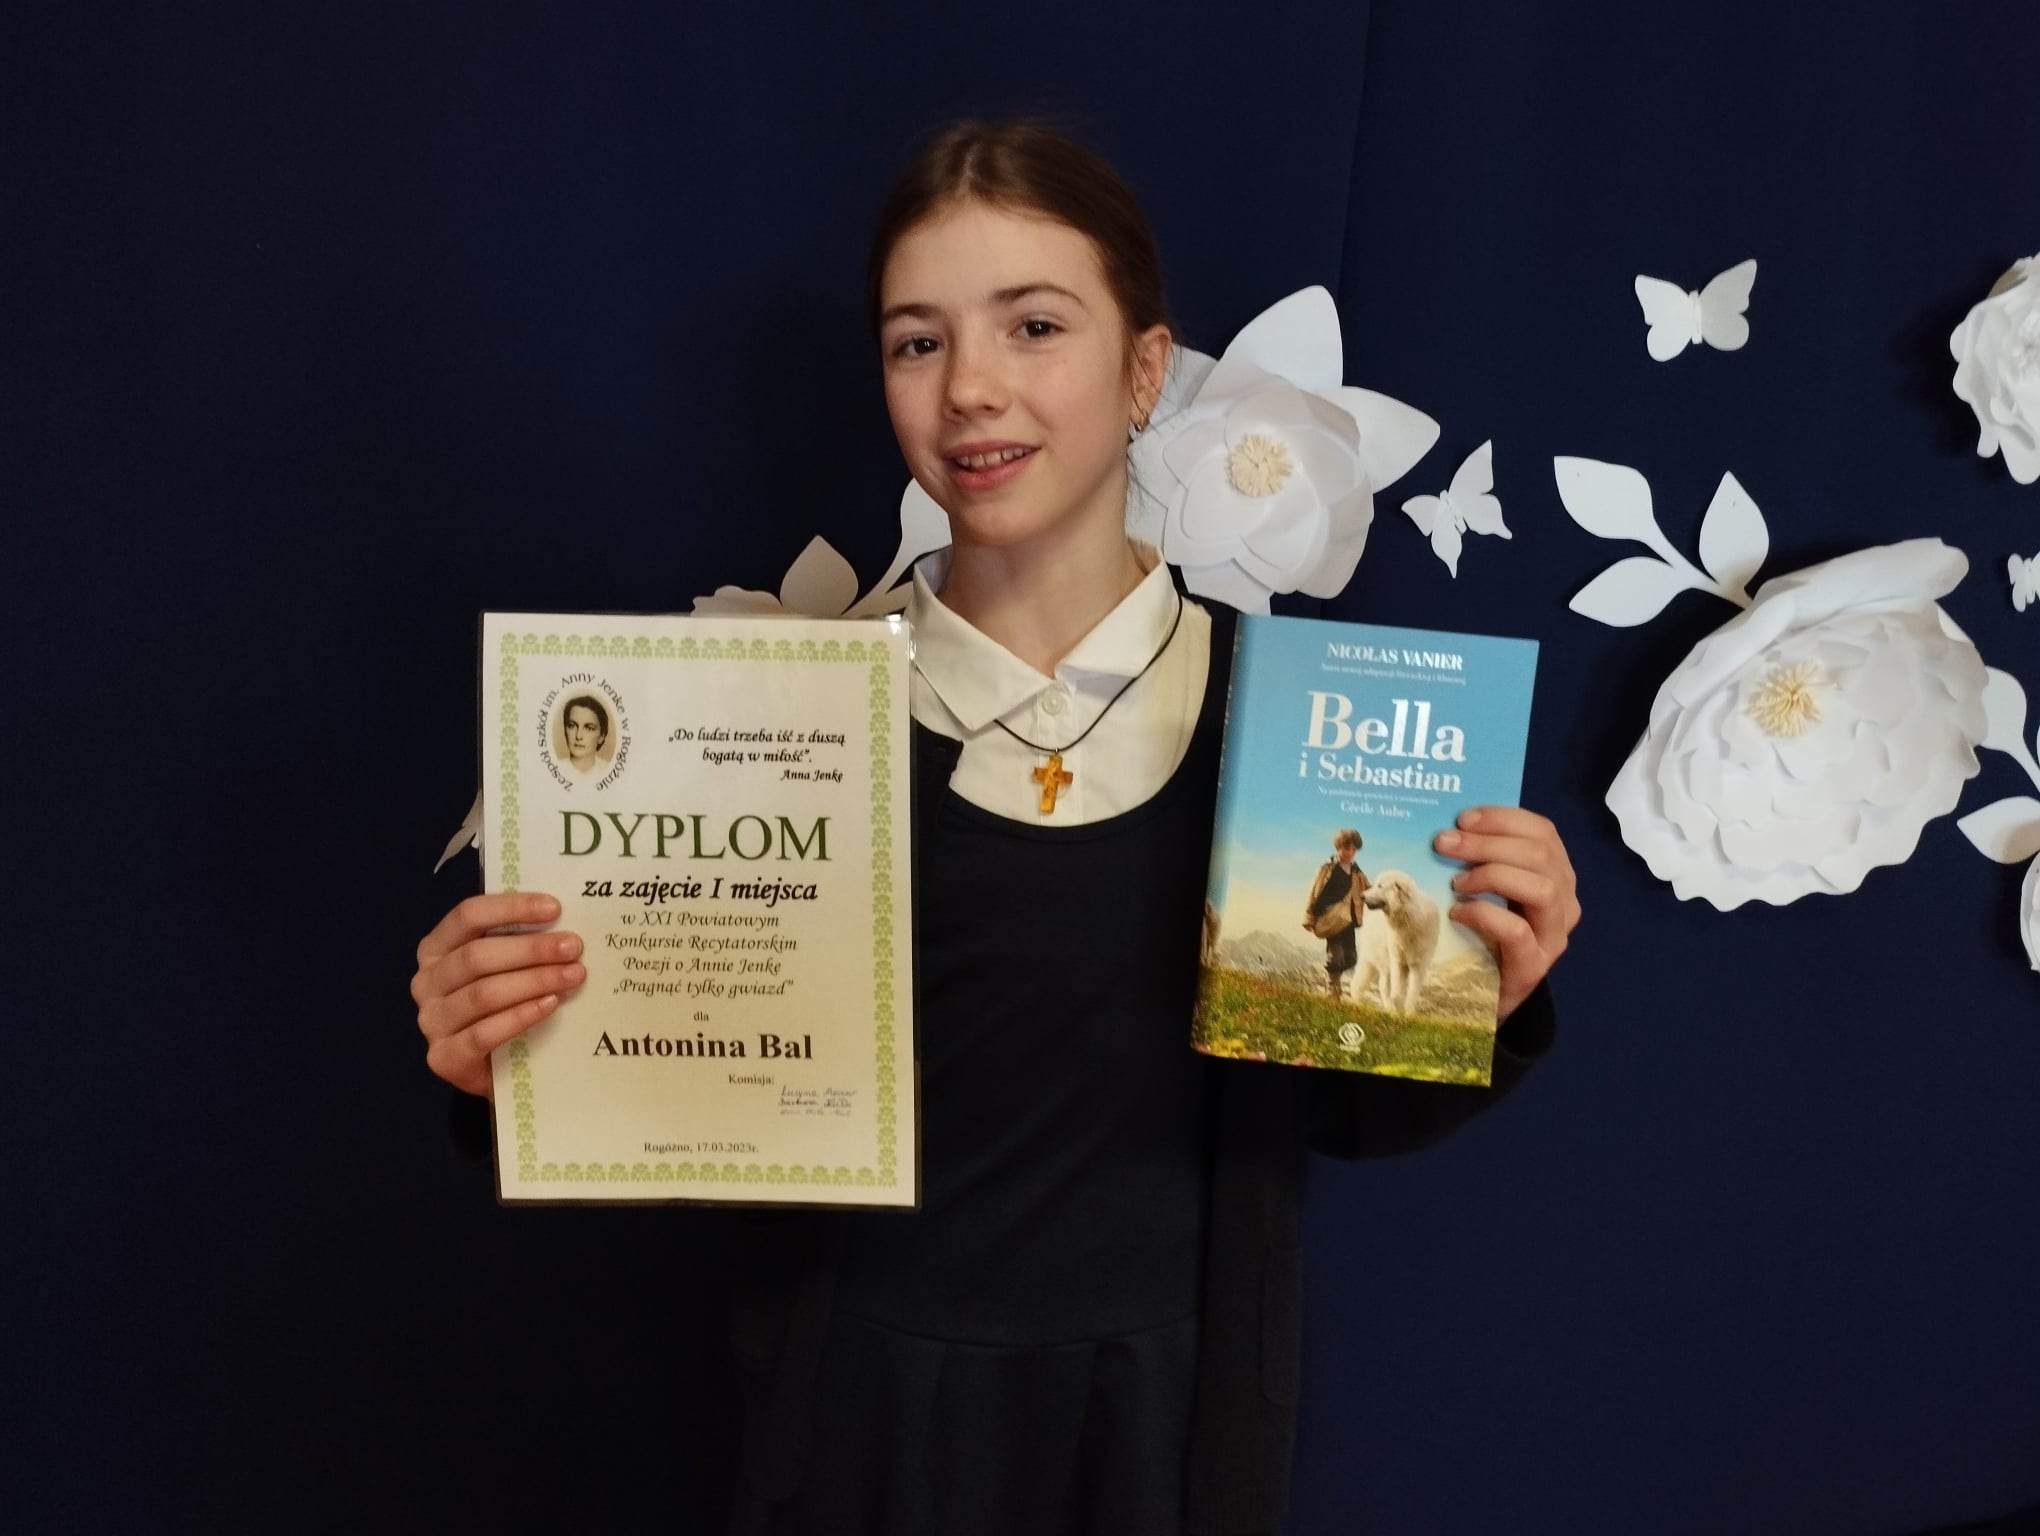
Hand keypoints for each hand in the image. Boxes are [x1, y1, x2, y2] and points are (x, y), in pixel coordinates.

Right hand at [410, 891, 587, 1097]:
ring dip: (533, 981)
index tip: (554, 908)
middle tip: (573, 948)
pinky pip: (483, 1033)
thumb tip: (563, 924)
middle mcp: (427, 982)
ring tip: (573, 976)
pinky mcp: (444, 1058)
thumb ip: (519, 943)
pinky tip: (550, 1005)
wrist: (496, 1068)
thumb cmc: (503, 1005)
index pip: (467, 916)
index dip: (511, 908)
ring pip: (482, 994)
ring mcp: (432, 1021)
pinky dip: (520, 1016)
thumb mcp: (505, 968)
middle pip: (477, 956)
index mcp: (436, 949)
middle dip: (531, 949)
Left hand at [1434, 806, 1580, 1021]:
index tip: (1462, 818)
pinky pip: (1517, 931)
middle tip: (1444, 843)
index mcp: (1556, 875)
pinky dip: (1484, 914)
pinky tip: (1457, 912)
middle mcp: (1564, 903)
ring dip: (1492, 874)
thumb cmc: (1483, 935)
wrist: (1484, 997)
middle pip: (1540, 855)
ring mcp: (1553, 937)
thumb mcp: (1489, 890)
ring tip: (1456, 882)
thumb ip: (1483, 859)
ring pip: (1541, 888)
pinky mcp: (1534, 967)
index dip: (1503, 818)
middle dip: (1487, 842)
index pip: (1543, 832)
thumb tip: (1449, 826)